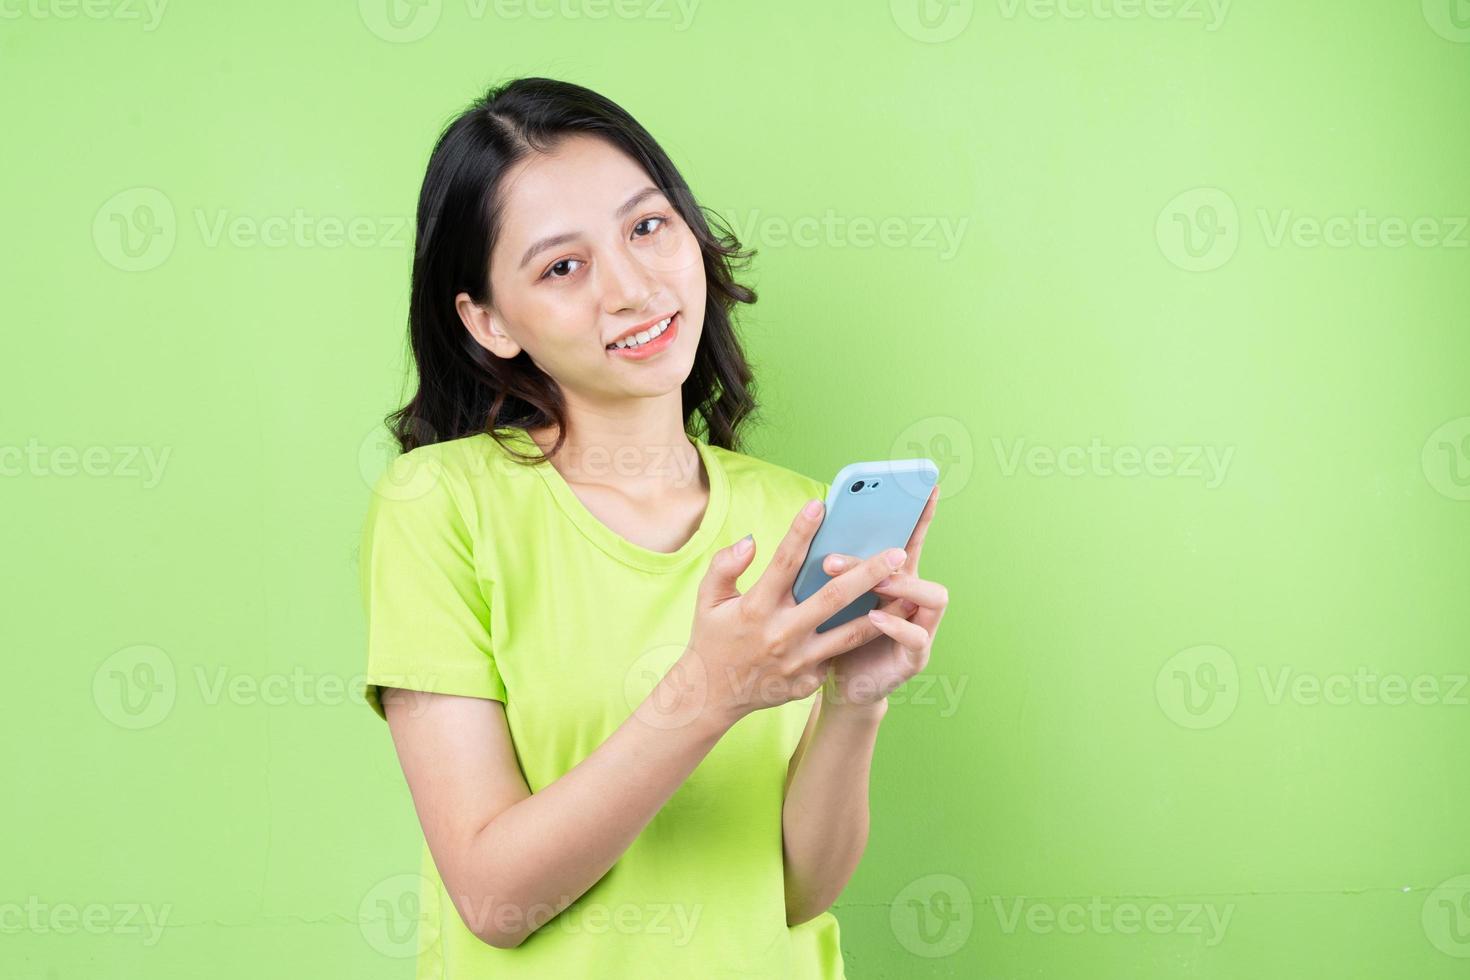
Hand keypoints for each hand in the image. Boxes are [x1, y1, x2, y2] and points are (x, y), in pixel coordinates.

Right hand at [668, 498, 911, 731]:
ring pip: (850, 634)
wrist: (712, 696)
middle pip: (833, 598)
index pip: (783, 563)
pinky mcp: (810, 681)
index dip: (801, 532)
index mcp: (756, 608)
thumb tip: (751, 541)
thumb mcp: (707, 599)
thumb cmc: (713, 638)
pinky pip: (839, 655)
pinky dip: (864, 638)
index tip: (820, 506)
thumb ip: (724, 567)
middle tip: (897, 552)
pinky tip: (889, 622)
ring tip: (909, 591)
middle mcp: (781, 634)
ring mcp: (799, 661)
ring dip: (883, 611)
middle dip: (868, 573)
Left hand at [817, 484, 947, 710]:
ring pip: (931, 597)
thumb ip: (810, 569)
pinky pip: (918, 636)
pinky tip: (875, 618)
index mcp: (888, 579)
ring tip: (874, 582)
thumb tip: (776, 536)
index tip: (927, 485)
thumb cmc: (821, 636)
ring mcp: (918, 626)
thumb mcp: (811, 599)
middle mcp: (909, 598)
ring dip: (903, 586)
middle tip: (844, 553)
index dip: (920, 514)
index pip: (908, 540)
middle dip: (890, 552)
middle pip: (915, 564)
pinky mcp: (914, 657)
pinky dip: (898, 625)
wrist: (831, 684)